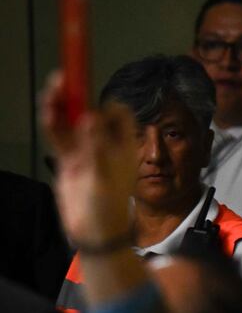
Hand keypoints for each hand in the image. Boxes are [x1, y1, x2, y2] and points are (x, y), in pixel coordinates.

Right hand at [40, 71, 136, 246]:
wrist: (95, 232)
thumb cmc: (109, 207)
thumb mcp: (105, 175)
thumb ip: (96, 147)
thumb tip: (91, 118)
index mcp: (124, 145)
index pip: (120, 116)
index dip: (107, 105)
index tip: (92, 98)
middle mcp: (105, 144)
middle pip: (92, 112)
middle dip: (79, 96)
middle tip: (66, 80)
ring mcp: (86, 150)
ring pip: (72, 121)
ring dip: (61, 105)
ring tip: (51, 91)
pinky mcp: (69, 159)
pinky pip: (59, 135)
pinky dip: (53, 123)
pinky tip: (47, 112)